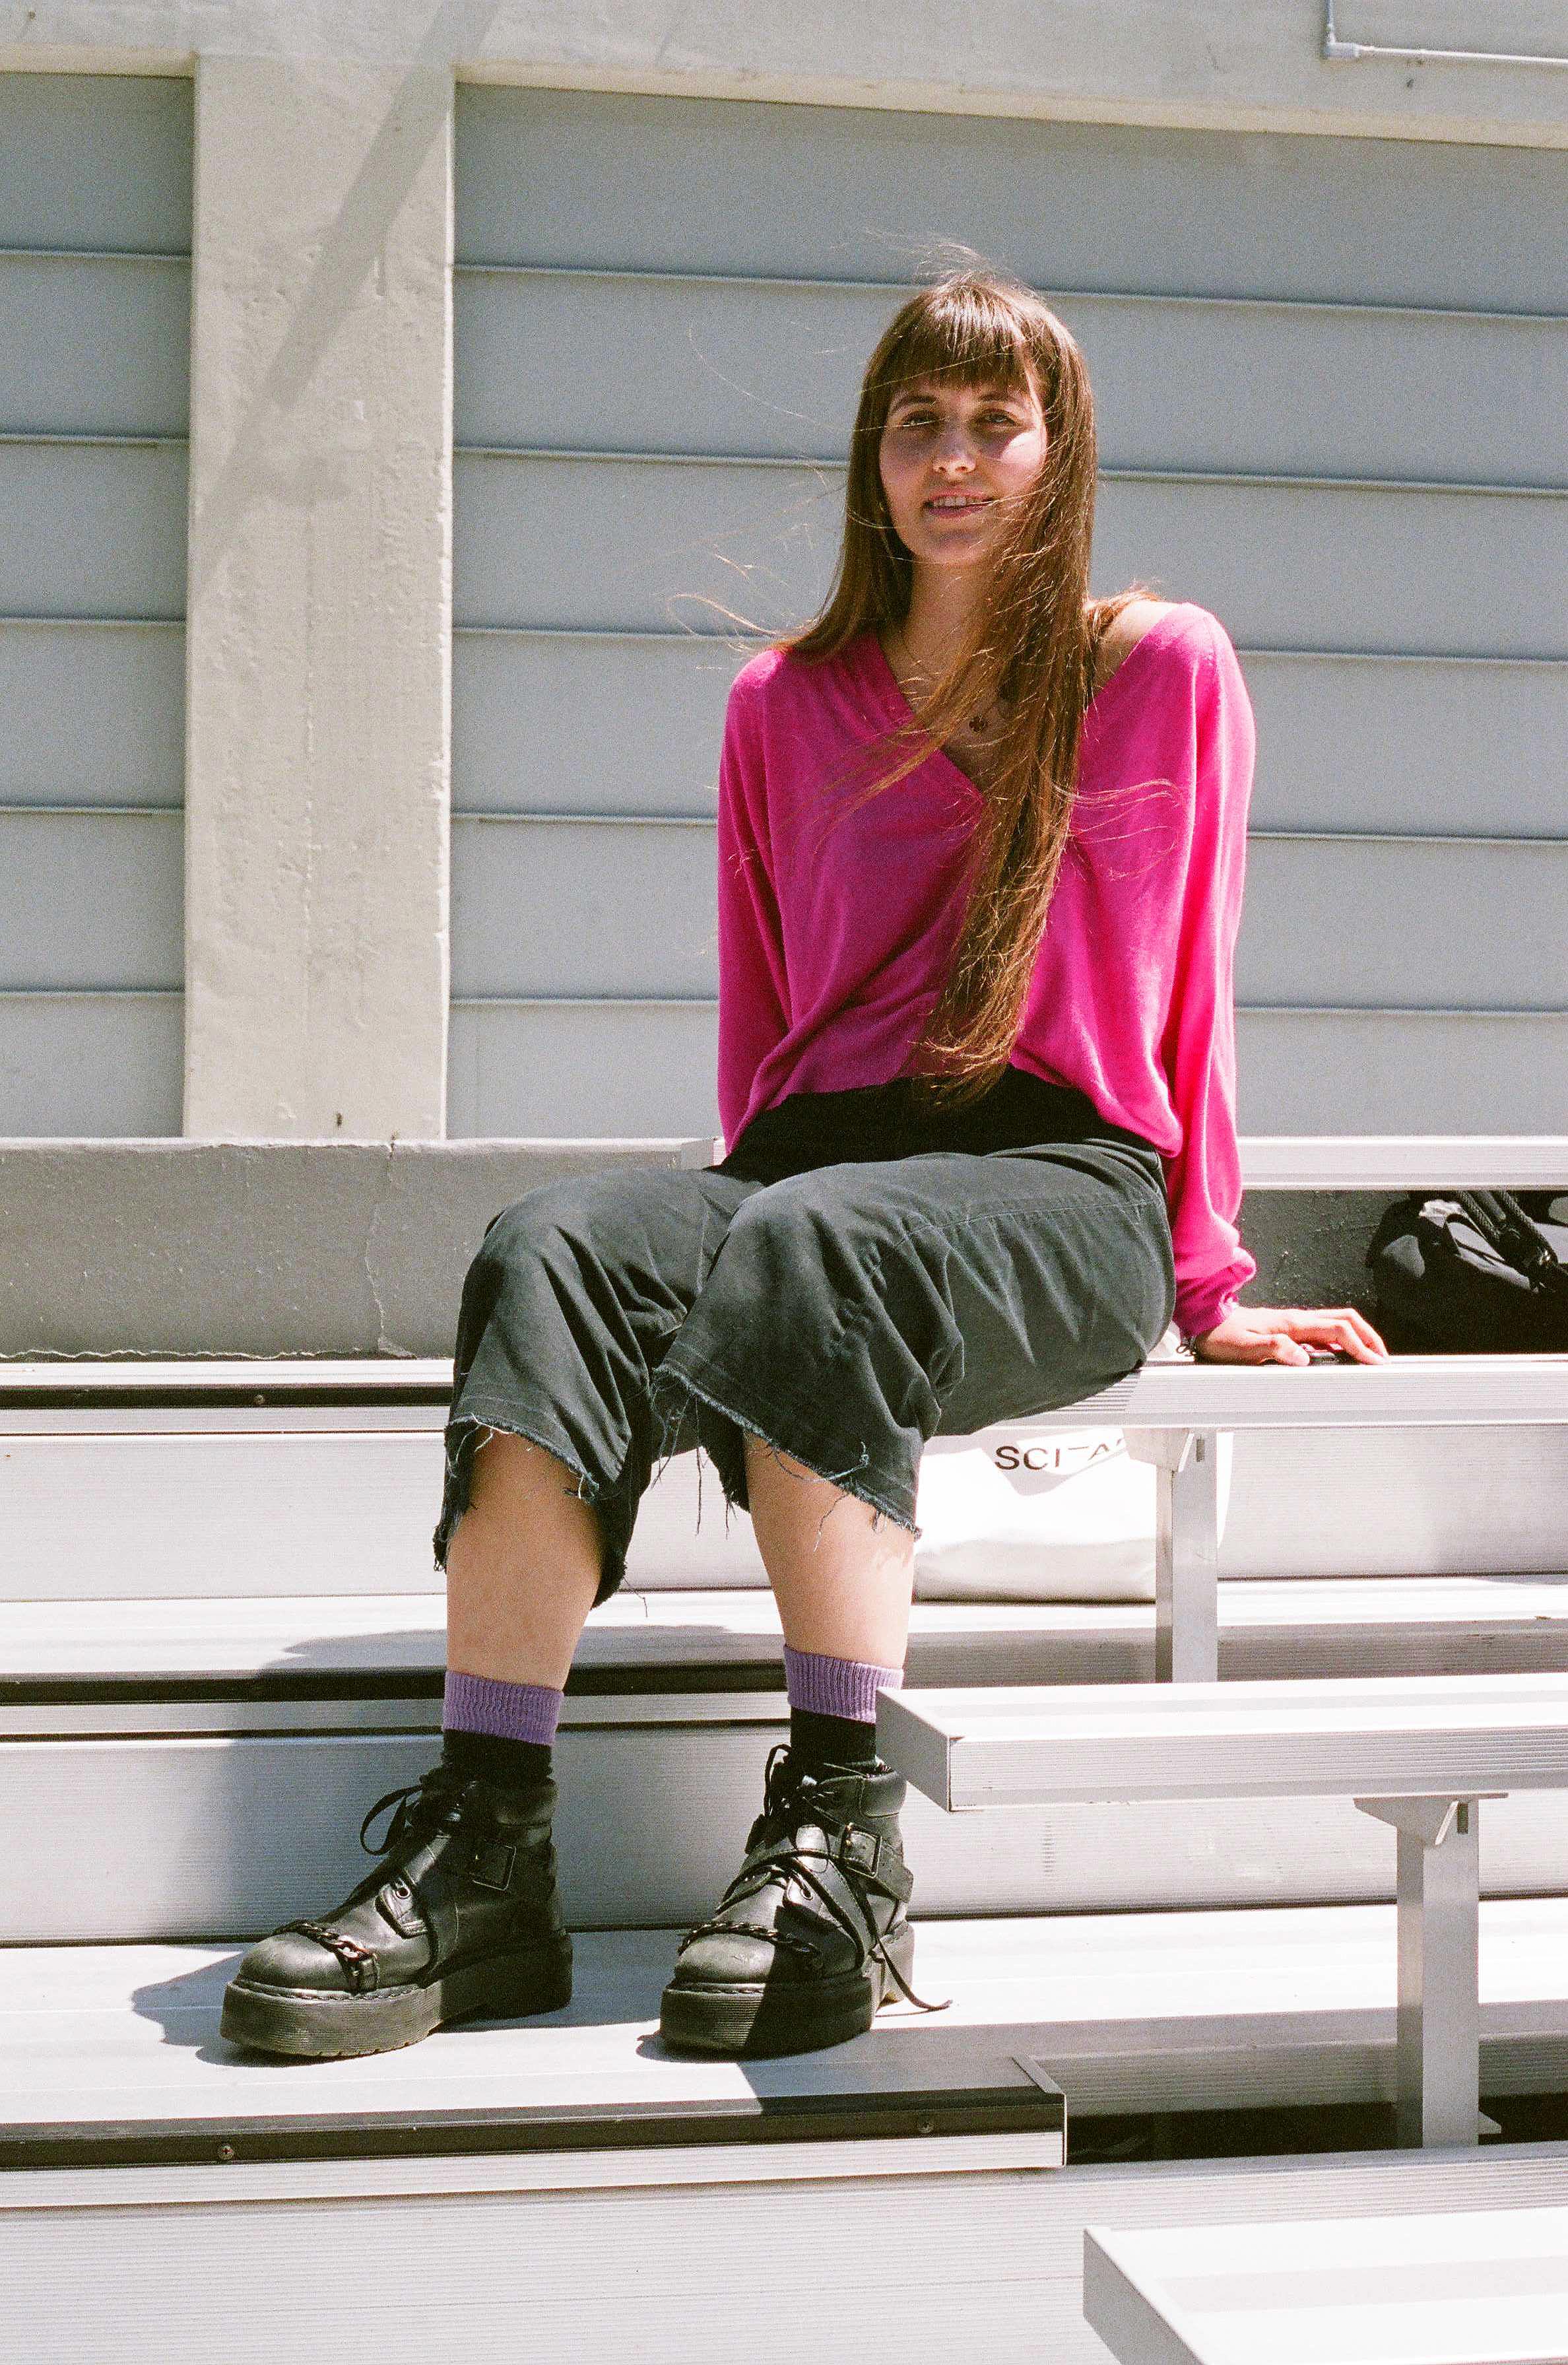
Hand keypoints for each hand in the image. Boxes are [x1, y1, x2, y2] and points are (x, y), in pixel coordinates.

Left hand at [1190, 1305, 1387, 1365]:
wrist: (1204, 1320)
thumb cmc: (1220, 1335)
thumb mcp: (1242, 1348)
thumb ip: (1273, 1350)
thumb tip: (1303, 1358)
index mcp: (1291, 1324)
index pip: (1337, 1330)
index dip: (1360, 1345)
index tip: (1375, 1362)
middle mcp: (1296, 1320)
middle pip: (1345, 1320)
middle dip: (1369, 1337)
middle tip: (1383, 1358)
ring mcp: (1294, 1323)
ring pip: (1336, 1323)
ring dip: (1358, 1337)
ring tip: (1370, 1357)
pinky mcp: (1289, 1329)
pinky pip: (1323, 1331)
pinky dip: (1342, 1341)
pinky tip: (1343, 1356)